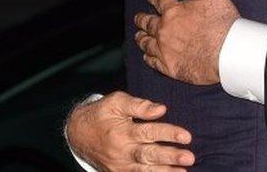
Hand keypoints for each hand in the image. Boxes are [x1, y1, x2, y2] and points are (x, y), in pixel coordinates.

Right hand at [65, 91, 193, 170]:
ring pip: (144, 170)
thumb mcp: (116, 102)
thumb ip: (138, 105)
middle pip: (149, 155)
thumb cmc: (100, 114)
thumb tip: (161, 109)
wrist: (76, 133)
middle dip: (170, 157)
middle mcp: (121, 150)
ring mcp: (119, 165)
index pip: (149, 132)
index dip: (168, 134)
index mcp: (122, 131)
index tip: (187, 136)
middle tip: (190, 158)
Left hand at [135, 0, 239, 84]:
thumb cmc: (221, 22)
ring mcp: (164, 49)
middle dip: (142, 18)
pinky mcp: (168, 66)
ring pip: (146, 42)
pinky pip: (153, 61)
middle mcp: (164, 29)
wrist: (226, 53)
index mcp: (173, 11)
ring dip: (141, 38)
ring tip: (139, 35)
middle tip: (138, 17)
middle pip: (148, 22)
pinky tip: (147, 56)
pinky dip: (148, 57)